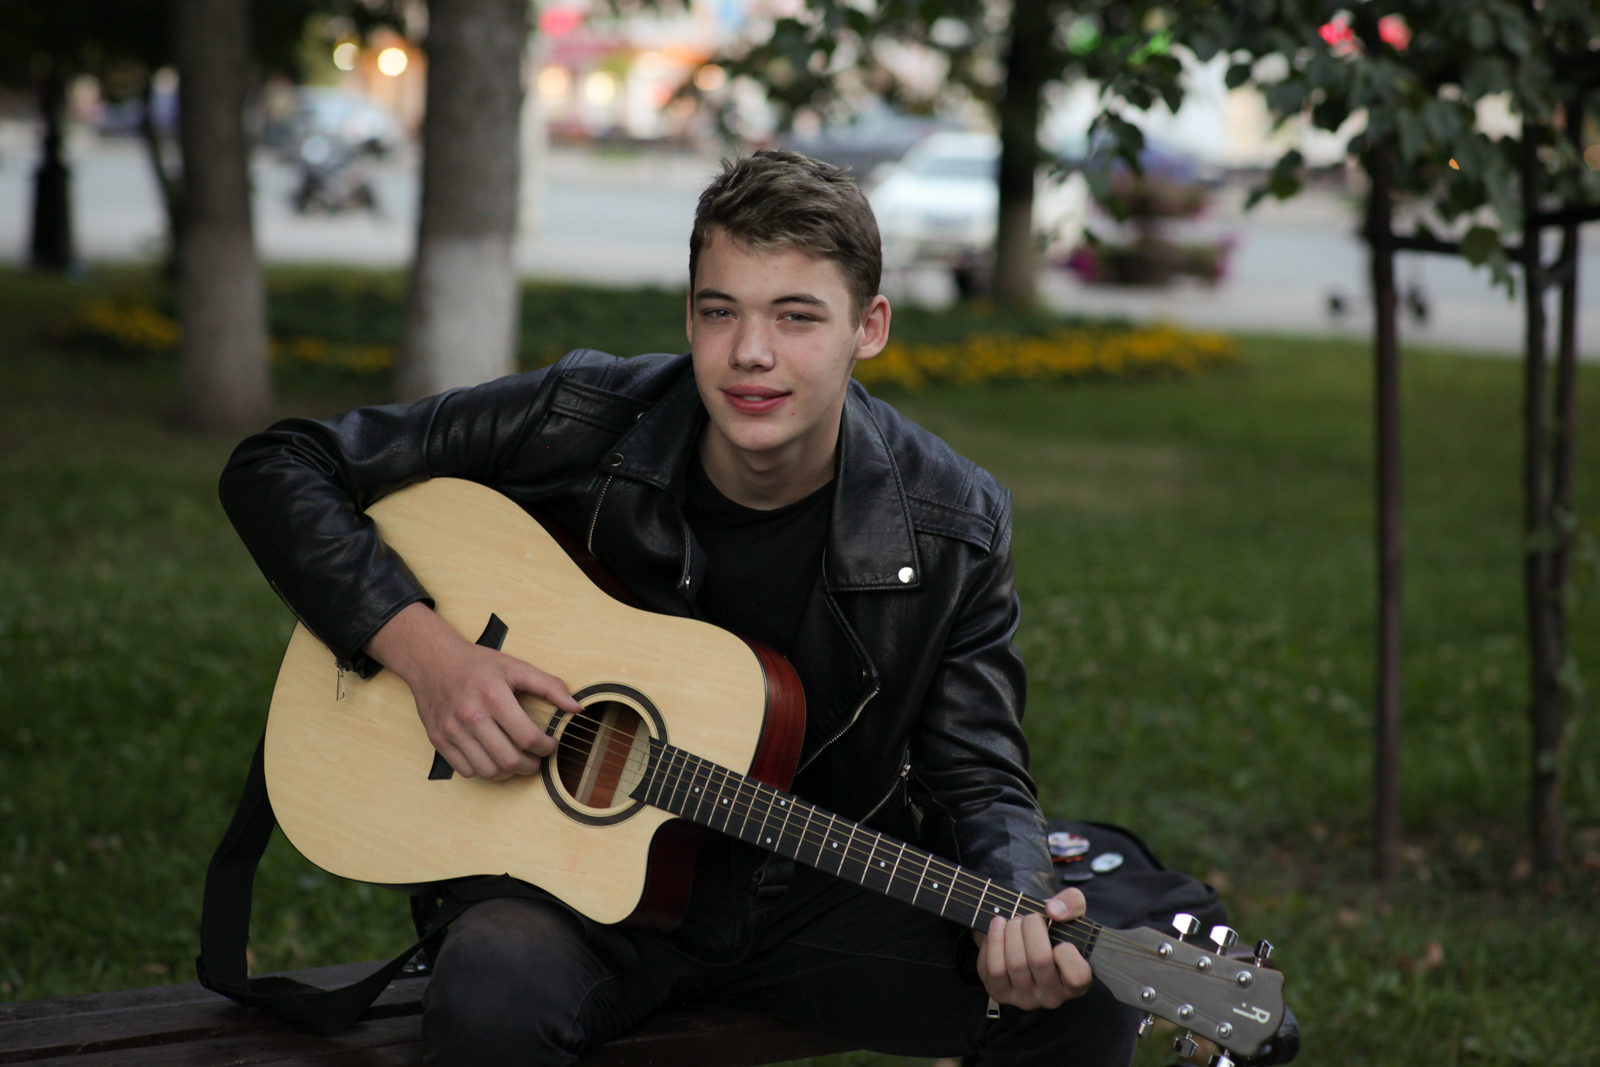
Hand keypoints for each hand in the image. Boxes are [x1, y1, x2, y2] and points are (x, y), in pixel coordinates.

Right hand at [365, 602, 578, 779]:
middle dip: (531, 766)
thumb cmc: (477, 664)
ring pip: (488, 771)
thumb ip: (549, 686)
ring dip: (508, 772)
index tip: (550, 744)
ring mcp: (452, 730)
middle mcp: (471, 716)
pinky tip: (492, 757)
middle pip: (509, 760)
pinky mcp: (438, 740)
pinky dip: (484, 770)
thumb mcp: (516, 667)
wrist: (432, 660)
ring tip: (516, 760)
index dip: (546, 747)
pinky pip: (466, 771)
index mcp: (494, 696)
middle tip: (536, 759)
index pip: (528, 737)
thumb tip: (577, 707)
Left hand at [972, 887, 1092, 1009]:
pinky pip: (993, 969)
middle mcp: (1051, 996)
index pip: (1077, 976)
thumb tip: (1053, 910)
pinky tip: (998, 928)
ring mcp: (1024, 998)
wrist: (1021, 938)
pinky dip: (994, 942)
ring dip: (1011, 932)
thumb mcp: (1069, 912)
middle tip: (1029, 918)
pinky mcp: (1000, 993)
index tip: (1060, 938)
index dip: (1067, 953)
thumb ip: (1072, 903)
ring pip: (1015, 964)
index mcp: (1074, 982)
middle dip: (1031, 928)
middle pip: (1039, 960)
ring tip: (1013, 922)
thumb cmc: (1051, 930)